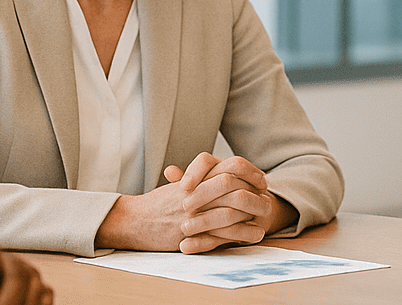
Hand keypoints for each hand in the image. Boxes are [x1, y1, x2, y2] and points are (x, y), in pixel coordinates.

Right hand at [97, 152, 294, 252]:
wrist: (135, 221)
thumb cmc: (158, 203)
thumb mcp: (179, 184)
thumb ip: (201, 176)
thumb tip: (224, 171)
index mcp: (196, 178)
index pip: (228, 166)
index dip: (249, 171)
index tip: (260, 179)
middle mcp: (196, 192)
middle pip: (233, 185)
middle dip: (254, 191)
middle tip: (266, 198)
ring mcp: (194, 212)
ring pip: (230, 209)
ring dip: (251, 213)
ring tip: (265, 216)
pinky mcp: (192, 234)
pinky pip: (221, 234)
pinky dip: (240, 234)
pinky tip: (253, 234)